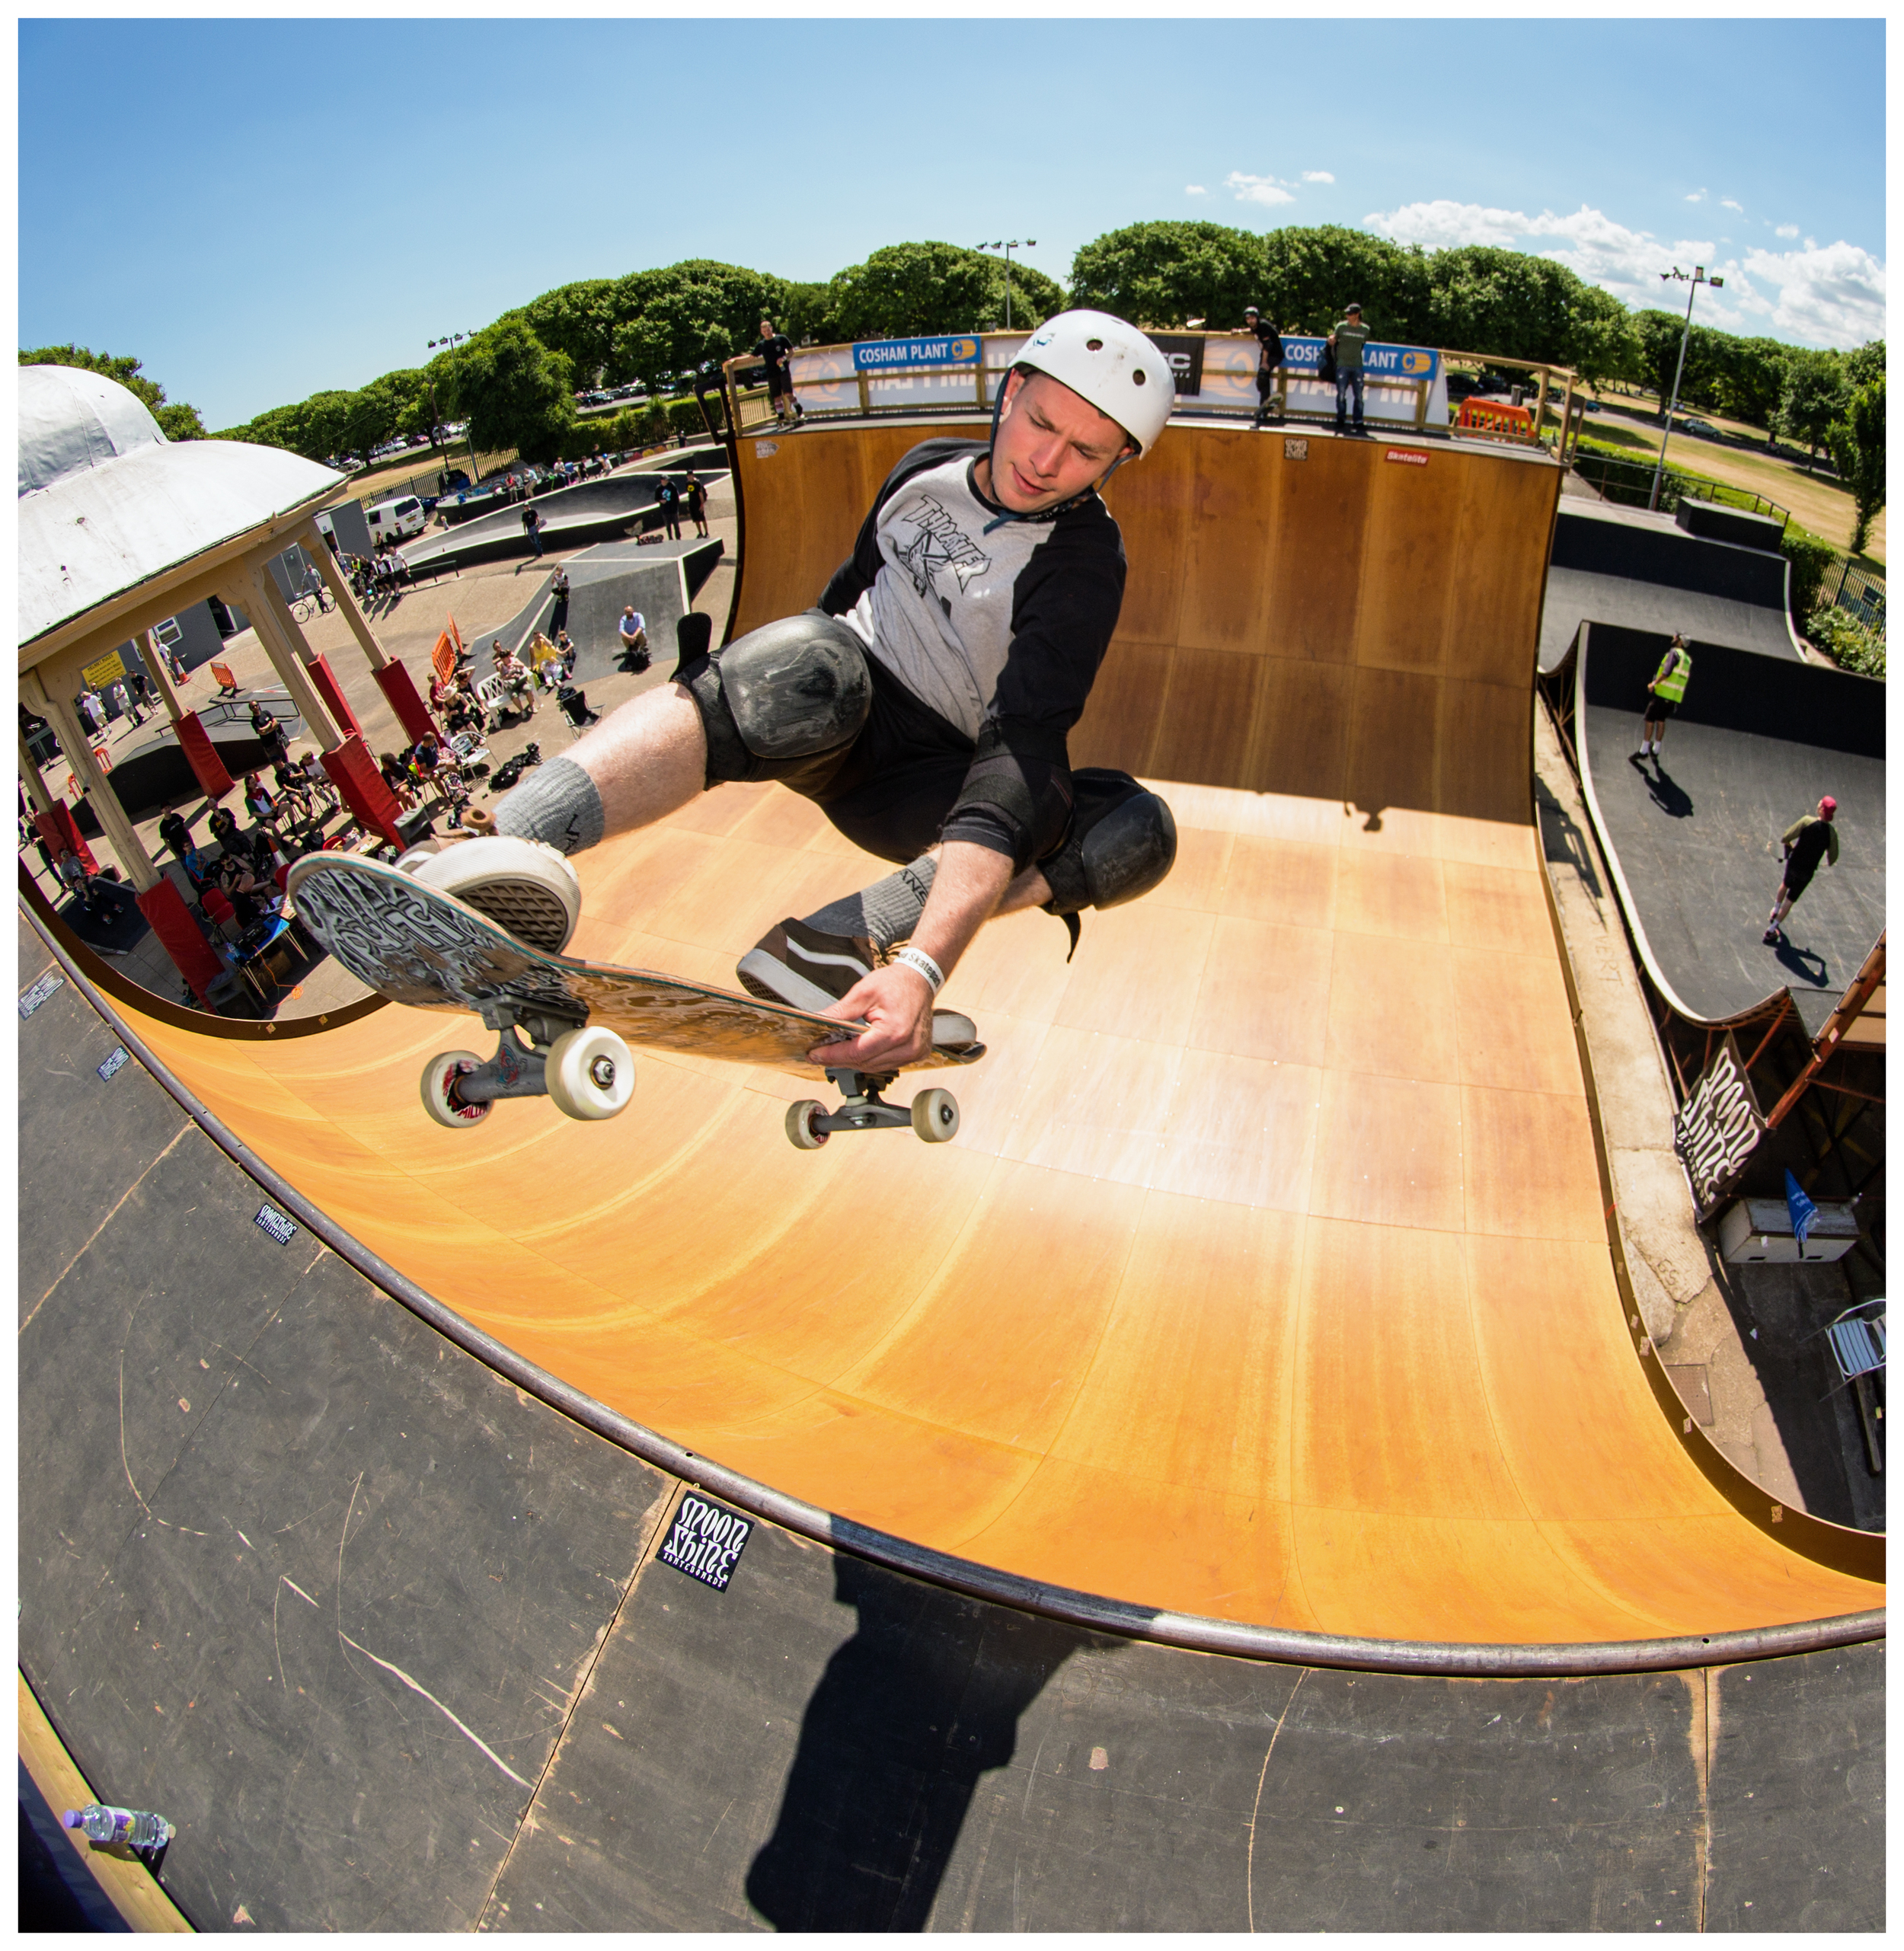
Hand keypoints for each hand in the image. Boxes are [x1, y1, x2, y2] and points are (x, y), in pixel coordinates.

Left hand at [806, 962, 934, 1069]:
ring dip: (854, 1061)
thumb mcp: (863, 992)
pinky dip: (870, 1059)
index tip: (814, 1054)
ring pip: (874, 1067)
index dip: (832, 1055)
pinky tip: (859, 1050)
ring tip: (836, 1051)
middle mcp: (908, 1046)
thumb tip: (819, 1022)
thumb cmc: (896, 982)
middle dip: (839, 1059)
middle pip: (863, 1063)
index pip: (856, 1052)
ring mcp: (914, 1052)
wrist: (920, 979)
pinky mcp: (917, 1054)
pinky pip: (887, 1064)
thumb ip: (841, 1011)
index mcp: (895, 1031)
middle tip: (819, 1053)